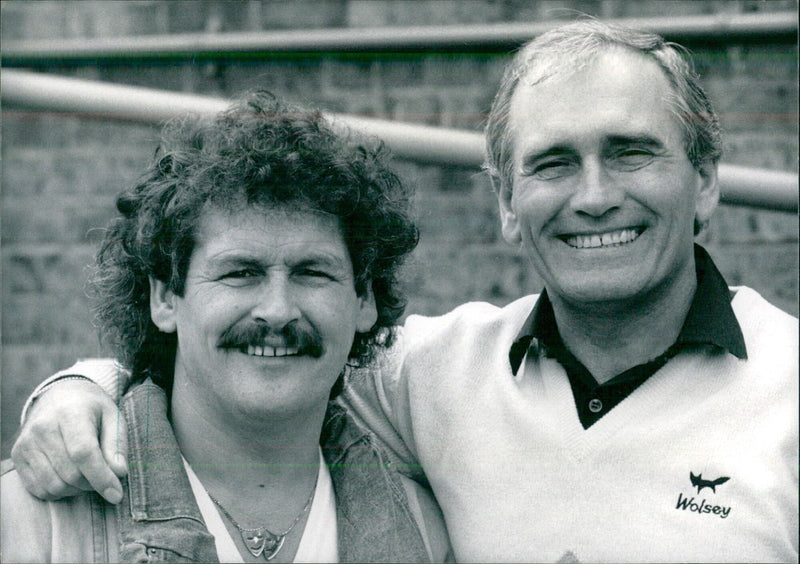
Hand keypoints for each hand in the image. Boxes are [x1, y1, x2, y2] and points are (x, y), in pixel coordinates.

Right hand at [11, 378, 128, 503]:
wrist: (60, 396)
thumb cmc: (91, 409)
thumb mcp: (113, 417)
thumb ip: (117, 444)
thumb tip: (119, 472)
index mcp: (70, 412)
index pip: (83, 452)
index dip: (101, 477)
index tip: (116, 494)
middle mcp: (43, 427)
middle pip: (71, 473)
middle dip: (93, 483)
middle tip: (104, 474)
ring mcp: (27, 443)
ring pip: (55, 486)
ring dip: (77, 489)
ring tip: (88, 473)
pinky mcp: (18, 457)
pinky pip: (40, 489)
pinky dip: (60, 491)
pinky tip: (70, 476)